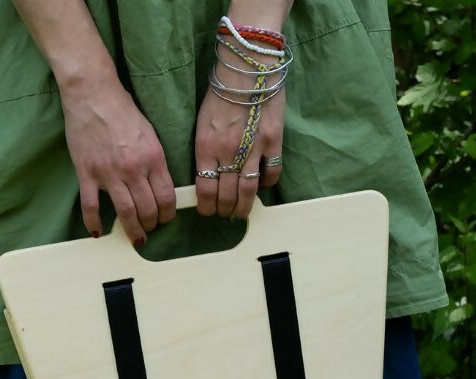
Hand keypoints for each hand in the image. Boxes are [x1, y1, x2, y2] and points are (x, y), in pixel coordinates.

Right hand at [60, 75, 176, 242]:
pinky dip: (94, 223)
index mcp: (153, 157)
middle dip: (151, 225)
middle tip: (149, 229)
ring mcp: (109, 174)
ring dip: (132, 230)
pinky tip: (97, 232)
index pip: (166, 196)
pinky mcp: (87, 174)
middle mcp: (134, 169)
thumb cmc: (122, 109)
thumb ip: (154, 160)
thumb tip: (157, 184)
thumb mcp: (149, 133)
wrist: (92, 95)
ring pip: (125, 213)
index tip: (165, 219)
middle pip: (147, 209)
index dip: (167, 214)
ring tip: (135, 238)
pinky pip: (91, 206)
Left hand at [194, 71, 284, 219]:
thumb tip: (209, 174)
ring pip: (248, 190)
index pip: (204, 190)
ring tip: (241, 212)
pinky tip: (262, 184)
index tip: (208, 210)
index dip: (206, 206)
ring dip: (243, 206)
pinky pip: (272, 172)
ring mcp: (252, 148)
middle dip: (225, 210)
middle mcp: (228, 152)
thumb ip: (206, 151)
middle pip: (226, 195)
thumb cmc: (221, 91)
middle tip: (226, 214)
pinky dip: (267, 183)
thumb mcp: (202, 123)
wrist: (248, 66)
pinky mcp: (273, 140)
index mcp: (206, 148)